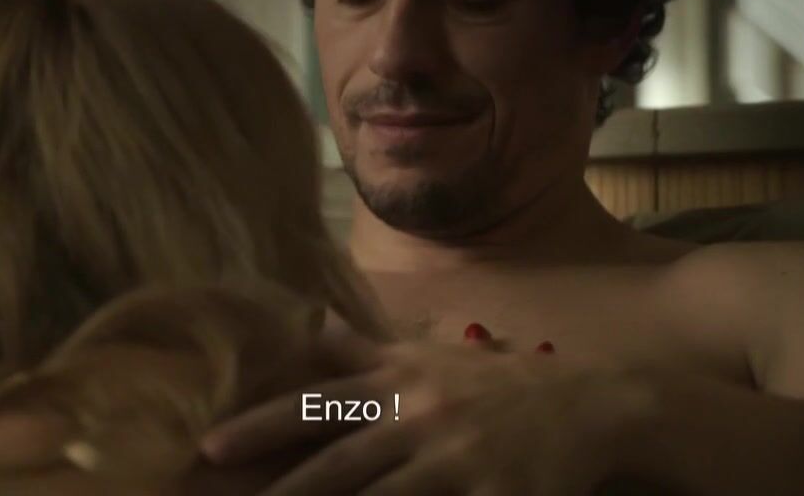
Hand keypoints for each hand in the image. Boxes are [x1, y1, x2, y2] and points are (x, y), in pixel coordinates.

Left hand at [200, 330, 653, 494]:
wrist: (593, 404)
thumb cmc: (503, 382)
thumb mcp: (433, 355)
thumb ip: (367, 349)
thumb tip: (309, 324)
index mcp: (403, 380)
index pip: (320, 402)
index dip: (263, 425)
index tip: (210, 445)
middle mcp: (423, 416)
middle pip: (341, 461)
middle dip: (283, 489)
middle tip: (222, 495)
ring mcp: (458, 460)